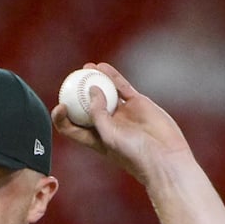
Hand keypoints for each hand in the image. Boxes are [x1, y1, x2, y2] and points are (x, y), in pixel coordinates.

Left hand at [50, 62, 192, 186]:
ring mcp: (123, 113)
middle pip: (86, 106)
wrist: (164, 156)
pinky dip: (112, 76)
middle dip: (76, 93)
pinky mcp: (137, 103)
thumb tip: (92, 89)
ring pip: (105, 93)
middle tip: (70, 80)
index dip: (63, 117)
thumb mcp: (109, 136)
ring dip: (95, 80)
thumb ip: (98, 113)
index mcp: (95, 138)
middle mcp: (108, 125)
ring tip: (86, 68)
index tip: (61, 105)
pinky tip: (102, 67)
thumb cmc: (133, 154)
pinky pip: (122, 87)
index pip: (73, 127)